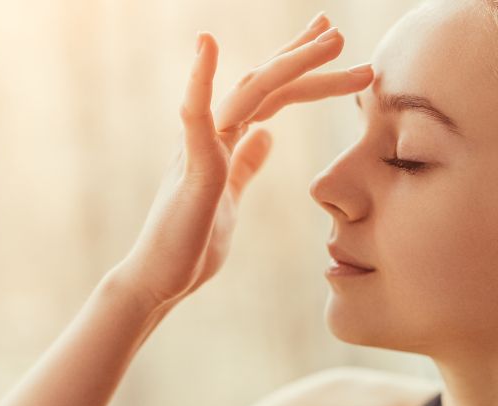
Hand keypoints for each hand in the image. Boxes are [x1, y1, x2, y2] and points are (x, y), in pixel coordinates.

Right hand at [121, 14, 373, 308]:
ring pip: (249, 92)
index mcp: (224, 141)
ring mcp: (201, 147)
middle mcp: (212, 134)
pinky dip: (200, 79)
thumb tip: (266, 137)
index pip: (270, 95)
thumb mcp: (230, 197)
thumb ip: (245, 164)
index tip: (331, 47)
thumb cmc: (191, 244)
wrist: (158, 281)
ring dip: (290, 62)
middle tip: (339, 32)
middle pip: (264, 83)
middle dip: (303, 56)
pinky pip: (195, 116)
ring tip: (330, 40)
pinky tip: (207, 44)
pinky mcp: (191, 168)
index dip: (300, 70)